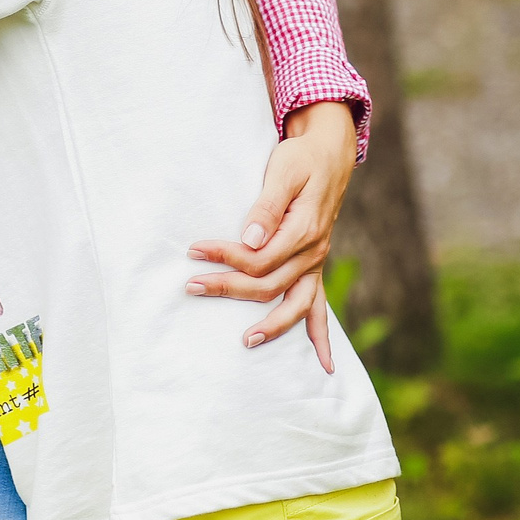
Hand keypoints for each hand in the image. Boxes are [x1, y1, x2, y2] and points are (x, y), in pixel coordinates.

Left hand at [184, 99, 358, 371]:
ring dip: (272, 325)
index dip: (225, 256)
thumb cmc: (301, 158)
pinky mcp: (313, 265)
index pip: (259, 257)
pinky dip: (321, 336)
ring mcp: (315, 262)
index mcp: (305, 230)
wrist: (329, 153)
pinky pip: (321, 307)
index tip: (194, 250)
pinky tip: (324, 366)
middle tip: (190, 286)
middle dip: (228, 288)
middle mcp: (314, 252)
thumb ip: (267, 207)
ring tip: (245, 341)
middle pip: (269, 283)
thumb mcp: (283, 172)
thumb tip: (249, 238)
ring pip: (295, 304)